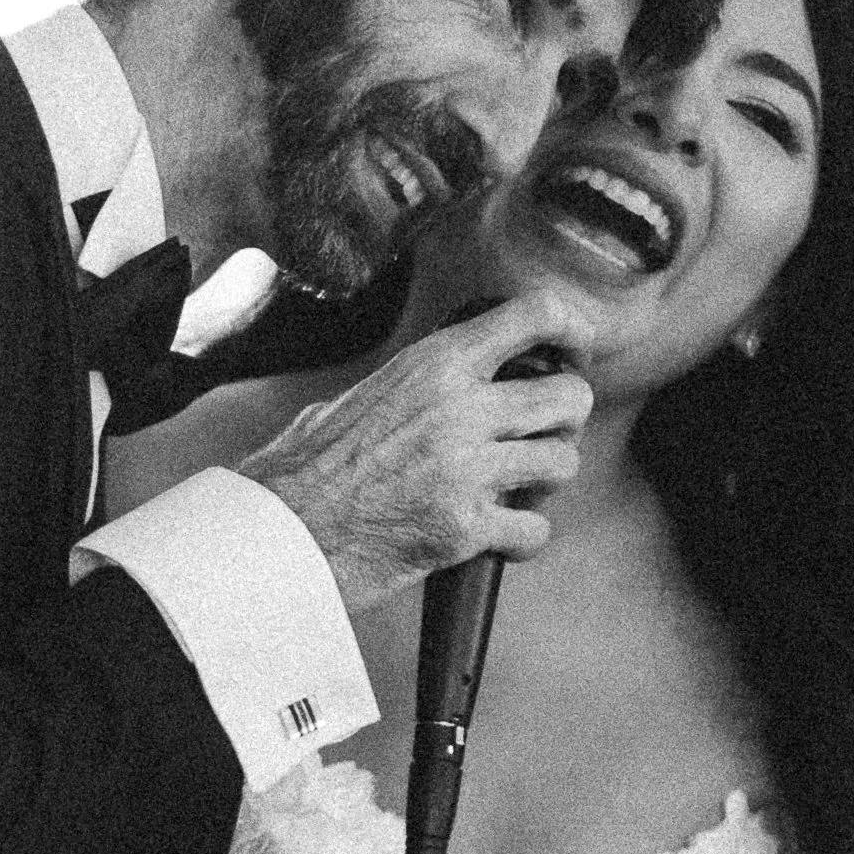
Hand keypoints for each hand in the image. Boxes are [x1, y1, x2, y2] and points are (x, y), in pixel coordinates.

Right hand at [239, 288, 598, 611]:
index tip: (574, 349)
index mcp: (433, 363)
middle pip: (569, 395)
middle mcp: (459, 408)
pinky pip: (536, 529)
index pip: (533, 314)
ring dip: (547, 481)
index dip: (570, 329)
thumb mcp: (356, 398)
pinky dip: (524, 539)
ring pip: (563, 463)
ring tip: (517, 489)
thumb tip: (442, 383)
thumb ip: (413, 386)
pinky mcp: (465, 527)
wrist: (278, 532)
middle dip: (566, 419)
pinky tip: (499, 538)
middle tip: (542, 435)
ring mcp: (466, 469)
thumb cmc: (303, 471)